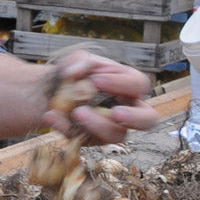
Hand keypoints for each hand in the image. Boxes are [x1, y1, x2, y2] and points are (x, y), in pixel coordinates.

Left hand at [44, 49, 158, 144]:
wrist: (52, 90)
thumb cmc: (76, 73)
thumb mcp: (78, 60)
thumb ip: (79, 60)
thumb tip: (76, 72)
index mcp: (128, 85)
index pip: (139, 84)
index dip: (121, 83)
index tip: (96, 80)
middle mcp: (127, 109)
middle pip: (148, 119)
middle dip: (134, 117)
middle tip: (115, 113)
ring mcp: (112, 127)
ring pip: (118, 135)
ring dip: (98, 125)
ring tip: (76, 113)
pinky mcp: (93, 139)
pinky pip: (85, 139)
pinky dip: (65, 127)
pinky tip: (51, 116)